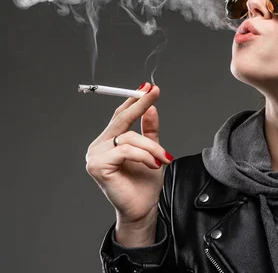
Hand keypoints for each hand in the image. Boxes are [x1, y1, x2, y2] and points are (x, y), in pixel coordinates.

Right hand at [85, 83, 172, 224]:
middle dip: (140, 105)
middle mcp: (98, 146)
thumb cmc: (145, 183)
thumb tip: (151, 107)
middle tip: (153, 92)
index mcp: (108, 142)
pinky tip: (154, 165)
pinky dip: (144, 156)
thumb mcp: (152, 150)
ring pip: (129, 137)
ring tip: (164, 160)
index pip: (120, 116)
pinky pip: (126, 151)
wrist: (142, 208)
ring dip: (152, 148)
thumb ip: (149, 130)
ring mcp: (94, 156)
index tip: (149, 87)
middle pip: (121, 120)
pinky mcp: (97, 166)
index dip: (134, 100)